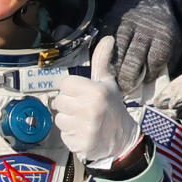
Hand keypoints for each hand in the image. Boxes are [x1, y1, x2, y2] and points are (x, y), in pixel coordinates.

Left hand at [54, 36, 139, 163]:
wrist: (123, 139)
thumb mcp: (108, 83)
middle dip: (68, 105)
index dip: (71, 90)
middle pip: (58, 102)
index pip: (64, 84)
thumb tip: (107, 38)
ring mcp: (85, 128)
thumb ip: (102, 61)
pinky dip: (71, 136)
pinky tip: (83, 134)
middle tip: (83, 109)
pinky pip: (63, 136)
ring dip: (68, 121)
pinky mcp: (81, 144)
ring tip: (83, 122)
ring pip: (59, 119)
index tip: (82, 95)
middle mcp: (89, 108)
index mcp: (95, 91)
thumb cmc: (112, 107)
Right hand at [103, 0, 181, 91]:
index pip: (153, 63)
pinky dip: (104, 57)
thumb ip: (166, 63)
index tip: (144, 82)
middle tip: (124, 89)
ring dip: (113, 71)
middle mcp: (143, 32)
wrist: (149, 0)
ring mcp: (125, 26)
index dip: (148, 76)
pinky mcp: (110, 22)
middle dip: (127, 80)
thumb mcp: (174, 44)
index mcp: (163, 38)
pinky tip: (106, 65)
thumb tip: (153, 86)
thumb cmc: (162, 29)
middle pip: (133, 62)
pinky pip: (103, 44)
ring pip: (116, 55)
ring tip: (113, 80)